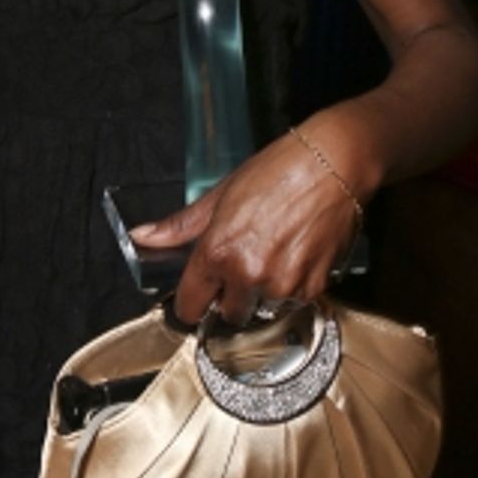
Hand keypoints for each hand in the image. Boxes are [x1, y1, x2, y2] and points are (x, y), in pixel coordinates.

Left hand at [131, 131, 361, 326]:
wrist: (333, 163)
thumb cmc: (277, 171)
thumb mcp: (220, 195)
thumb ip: (180, 226)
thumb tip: (144, 236)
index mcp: (218, 252)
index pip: (190, 306)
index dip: (192, 303)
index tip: (197, 298)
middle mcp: (248, 275)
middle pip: (229, 314)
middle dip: (232, 297)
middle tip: (244, 264)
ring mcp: (283, 285)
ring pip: (263, 309)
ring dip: (264, 293)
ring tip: (274, 253)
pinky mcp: (314, 288)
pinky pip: (294, 303)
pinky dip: (293, 287)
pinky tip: (295, 255)